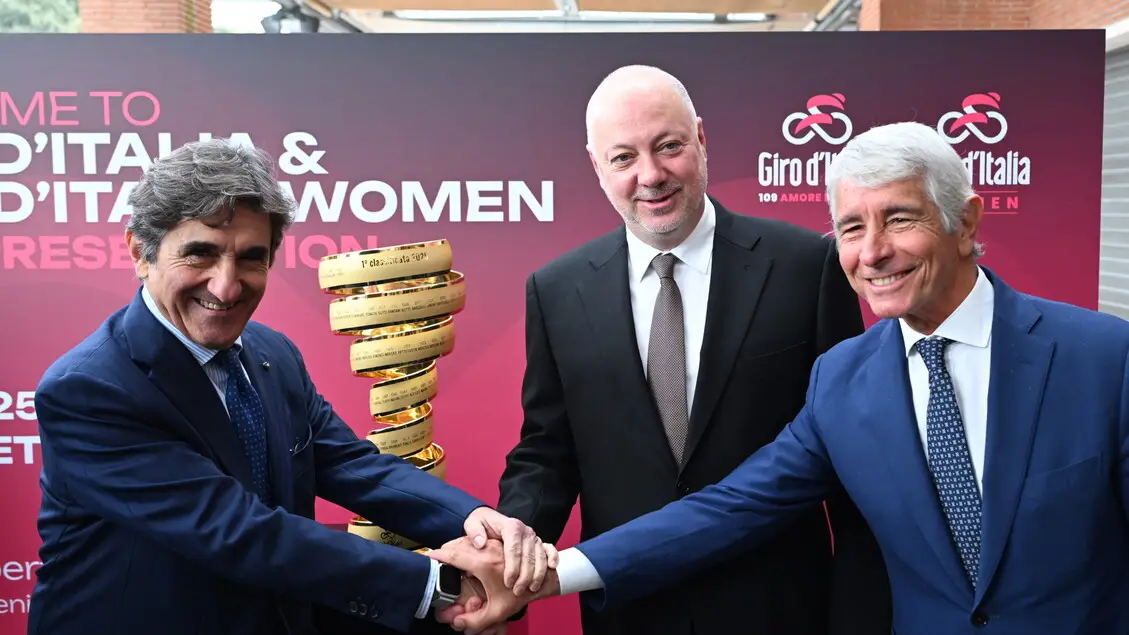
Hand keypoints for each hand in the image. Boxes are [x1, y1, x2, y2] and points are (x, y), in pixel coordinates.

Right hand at [429, 538, 559, 632]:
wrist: (542, 580)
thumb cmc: (520, 594)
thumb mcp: (497, 611)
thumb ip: (475, 620)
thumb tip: (457, 623)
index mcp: (483, 562)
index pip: (453, 554)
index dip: (437, 555)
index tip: (426, 557)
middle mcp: (487, 549)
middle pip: (457, 544)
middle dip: (444, 550)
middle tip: (433, 558)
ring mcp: (493, 544)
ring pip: (467, 540)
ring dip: (455, 546)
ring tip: (445, 555)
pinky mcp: (498, 543)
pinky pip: (477, 539)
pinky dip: (467, 544)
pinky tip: (462, 552)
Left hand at [463, 507, 548, 593]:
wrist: (490, 519)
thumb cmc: (481, 524)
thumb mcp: (472, 524)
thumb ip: (474, 532)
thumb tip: (481, 543)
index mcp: (511, 526)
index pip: (514, 549)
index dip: (512, 567)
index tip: (508, 582)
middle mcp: (525, 531)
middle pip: (529, 556)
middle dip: (524, 576)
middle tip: (517, 591)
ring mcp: (533, 537)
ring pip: (540, 557)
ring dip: (537, 574)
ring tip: (532, 589)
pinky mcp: (538, 543)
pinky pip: (549, 549)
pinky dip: (553, 558)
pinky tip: (552, 568)